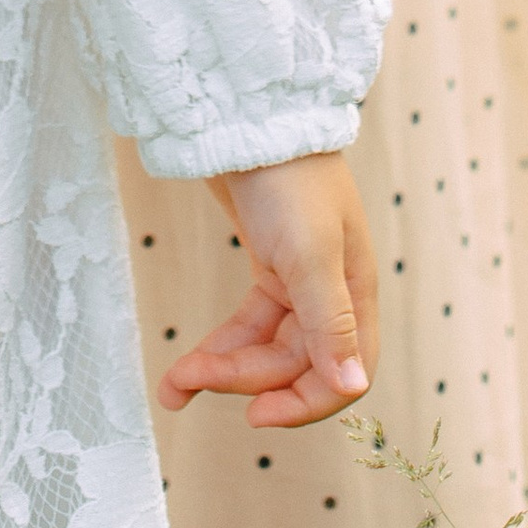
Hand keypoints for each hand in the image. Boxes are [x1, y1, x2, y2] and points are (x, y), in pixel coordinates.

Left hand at [160, 148, 376, 429]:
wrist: (247, 110)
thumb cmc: (288, 176)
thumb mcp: (310, 253)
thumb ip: (330, 323)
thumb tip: (354, 388)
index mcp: (355, 290)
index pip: (345, 371)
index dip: (305, 402)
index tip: (256, 416)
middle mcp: (331, 291)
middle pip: (294, 364)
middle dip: (243, 379)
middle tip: (187, 379)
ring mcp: (298, 277)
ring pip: (265, 348)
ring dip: (222, 368)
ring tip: (173, 385)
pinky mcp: (267, 263)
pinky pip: (247, 324)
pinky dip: (221, 345)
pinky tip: (190, 364)